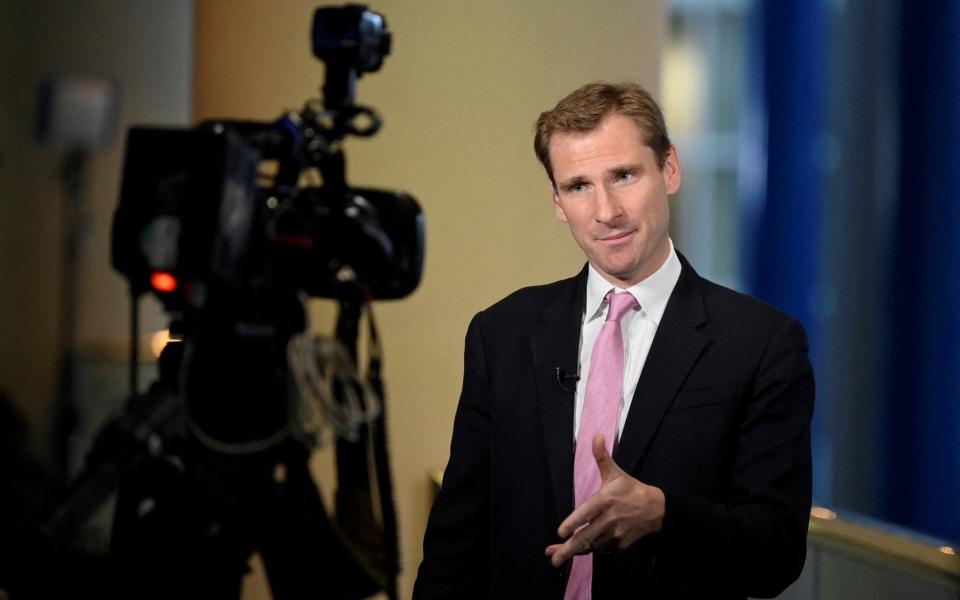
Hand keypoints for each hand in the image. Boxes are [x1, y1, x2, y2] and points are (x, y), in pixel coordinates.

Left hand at [544, 433, 664, 566]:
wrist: (658, 509)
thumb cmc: (631, 489)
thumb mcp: (616, 473)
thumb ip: (602, 457)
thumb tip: (597, 436)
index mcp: (605, 500)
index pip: (586, 513)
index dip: (573, 523)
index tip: (560, 532)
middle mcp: (609, 519)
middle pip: (586, 538)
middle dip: (568, 550)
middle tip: (553, 559)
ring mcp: (615, 534)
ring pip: (592, 545)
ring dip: (575, 551)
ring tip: (557, 557)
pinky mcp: (621, 544)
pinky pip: (602, 548)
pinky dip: (591, 549)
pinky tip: (579, 551)